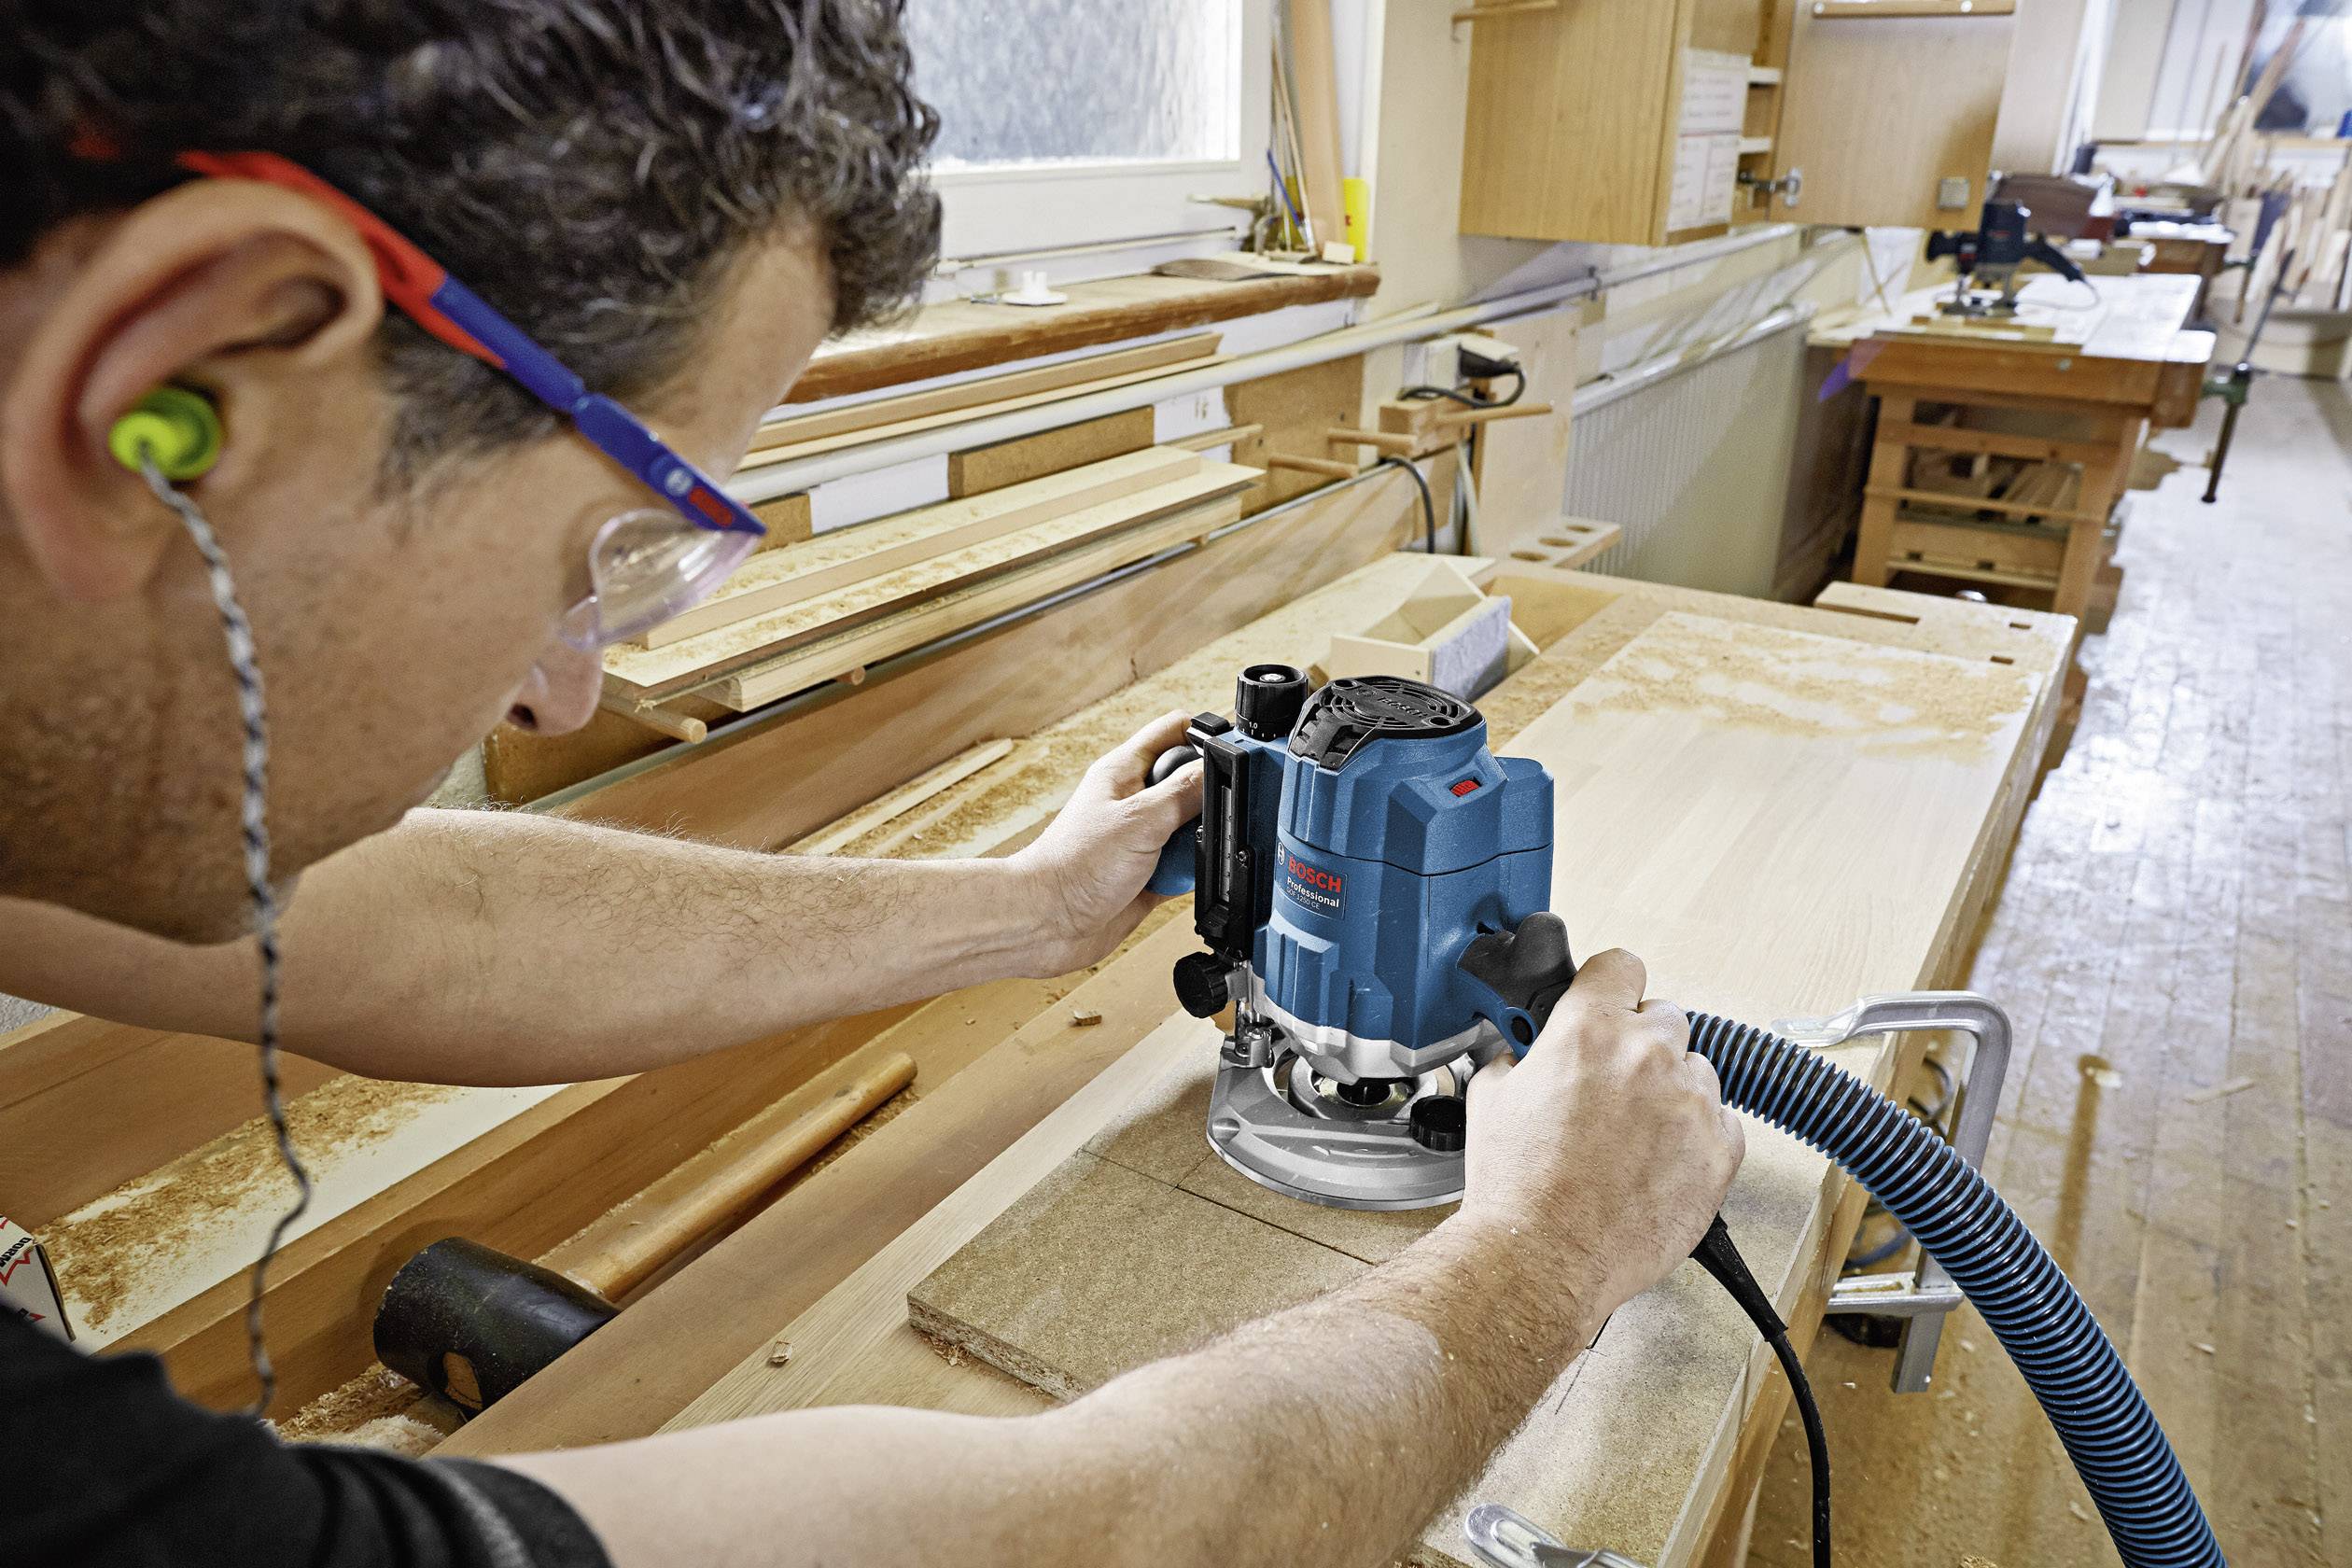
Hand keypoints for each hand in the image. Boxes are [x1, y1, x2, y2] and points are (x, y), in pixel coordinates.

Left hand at [1011, 710, 1203, 973]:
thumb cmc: (1073, 865)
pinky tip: (1183, 879)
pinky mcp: (1149, 873)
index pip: (1175, 731)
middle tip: (1208, 816)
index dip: (1206, 734)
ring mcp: (1142, 838)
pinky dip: (1192, 874)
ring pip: (1192, 828)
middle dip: (1209, 800)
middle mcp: (1135, 801)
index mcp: (1125, 771)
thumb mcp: (1141, 818)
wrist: (1047, 923)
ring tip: (1186, 854)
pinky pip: (1186, 866)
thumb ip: (1184, 791)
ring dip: (1199, 843)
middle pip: (1192, 783)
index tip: (1233, 753)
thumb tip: (1222, 766)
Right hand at [1458, 948, 1742, 1317]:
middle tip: (1613, 1083)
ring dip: (1672, 1091)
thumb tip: (1528, 1054)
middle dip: (1641, 1043)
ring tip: (1635, 1134)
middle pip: (1666, 1016)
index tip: (1609, 1000)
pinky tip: (1659, 1163)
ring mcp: (1690, 1103)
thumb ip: (1520, 1058)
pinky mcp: (1719, 1152)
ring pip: (1698, 1071)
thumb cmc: (1516, 1186)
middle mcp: (1648, 1055)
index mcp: (1589, 1029)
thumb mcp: (1491, 1097)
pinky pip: (1723, 1124)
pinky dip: (1697, 1137)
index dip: (1611, 984)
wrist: (1543, 1257)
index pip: (1621, 965)